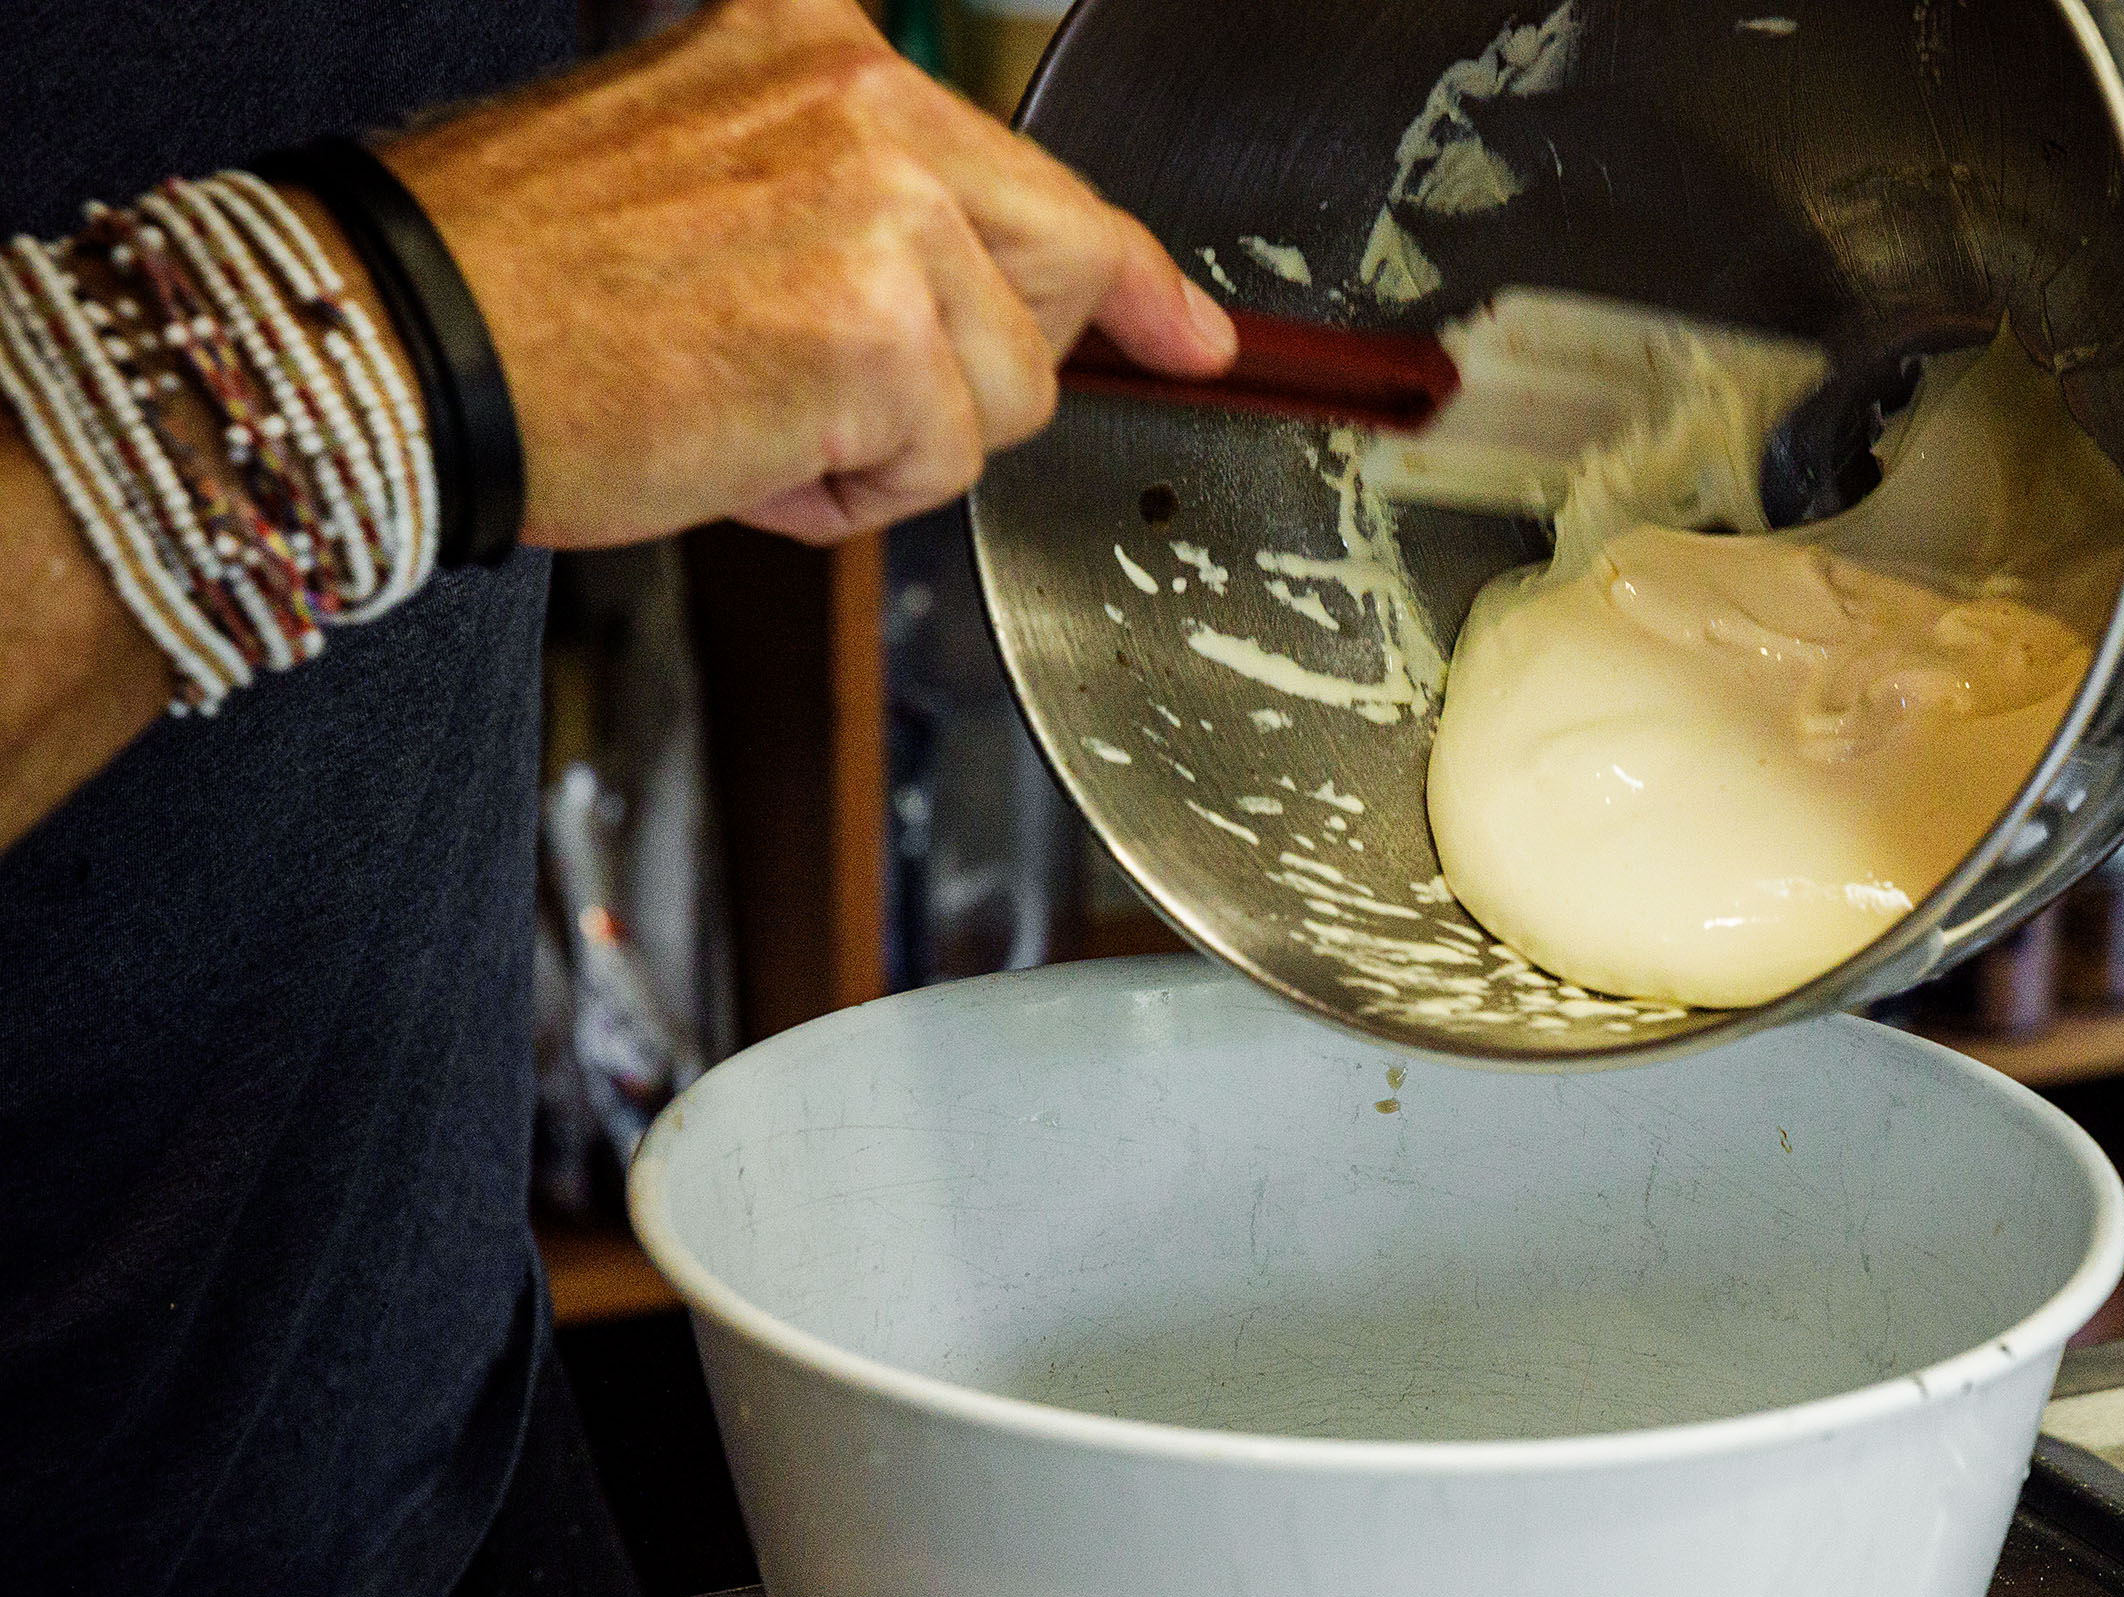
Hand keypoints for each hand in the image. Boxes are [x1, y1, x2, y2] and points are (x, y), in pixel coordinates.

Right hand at [378, 0, 1234, 546]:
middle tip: (866, 398)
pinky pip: (943, 467)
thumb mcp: (710, 173)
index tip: (1188, 328)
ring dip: (890, 439)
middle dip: (995, 367)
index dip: (1131, 272)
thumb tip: (1001, 311)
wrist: (404, 339)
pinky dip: (847, 493)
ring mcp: (889, 210)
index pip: (1036, 167)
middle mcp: (871, 98)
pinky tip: (741, 444)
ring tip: (745, 402)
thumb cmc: (528, 285)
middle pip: (1063, 273)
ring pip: (1005, 394)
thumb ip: (864, 208)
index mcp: (821, 44)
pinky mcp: (885, 334)